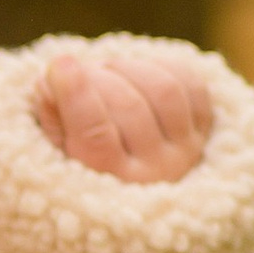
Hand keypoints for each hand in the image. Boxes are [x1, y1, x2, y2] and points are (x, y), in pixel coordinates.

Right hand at [35, 46, 212, 185]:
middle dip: (98, 76)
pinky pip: (190, 83)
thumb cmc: (89, 166)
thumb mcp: (59, 150)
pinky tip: (138, 72)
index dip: (77, 94)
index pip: (96, 134)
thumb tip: (49, 79)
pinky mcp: (204, 129)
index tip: (60, 64)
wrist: (142, 188)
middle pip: (129, 107)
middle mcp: (156, 172)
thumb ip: (51, 117)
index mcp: (112, 182)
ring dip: (129, 68)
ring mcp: (187, 150)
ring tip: (108, 69)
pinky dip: (161, 67)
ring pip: (163, 90)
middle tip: (80, 71)